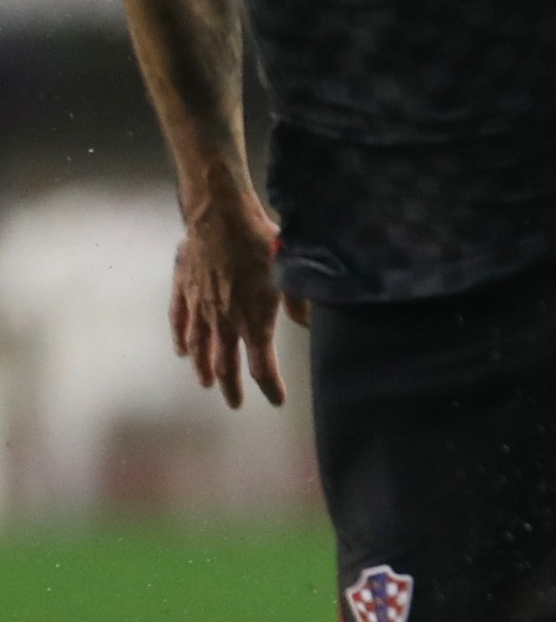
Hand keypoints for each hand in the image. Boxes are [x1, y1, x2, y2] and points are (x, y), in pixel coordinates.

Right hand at [171, 194, 297, 407]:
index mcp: (253, 320)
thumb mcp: (290, 272)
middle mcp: (224, 320)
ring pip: (199, 347)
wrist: (220, 217)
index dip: (269, 387)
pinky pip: (178, 321)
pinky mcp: (183, 290)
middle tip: (234, 405)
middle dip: (232, 387)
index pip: (262, 366)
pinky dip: (180, 339)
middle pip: (226, 364)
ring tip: (207, 383)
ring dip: (203, 368)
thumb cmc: (260, 242)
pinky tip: (182, 350)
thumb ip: (300, 302)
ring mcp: (199, 306)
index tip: (276, 401)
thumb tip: (311, 324)